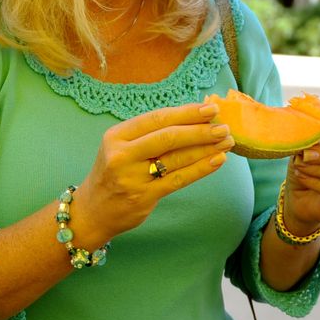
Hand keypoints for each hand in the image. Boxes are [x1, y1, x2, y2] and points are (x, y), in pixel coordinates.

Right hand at [70, 101, 233, 244]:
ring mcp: (132, 177)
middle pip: (168, 136)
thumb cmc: (114, 173)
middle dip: (200, 130)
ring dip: (206, 148)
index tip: (210, 108)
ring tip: (227, 142)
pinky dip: (201, 168)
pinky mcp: (143, 197)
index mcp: (116, 136)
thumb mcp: (121, 147)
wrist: (92, 210)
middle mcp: (122, 154)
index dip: (186, 112)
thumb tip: (193, 116)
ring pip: (176, 158)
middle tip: (224, 126)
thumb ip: (151, 133)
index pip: (157, 118)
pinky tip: (218, 161)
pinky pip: (178, 179)